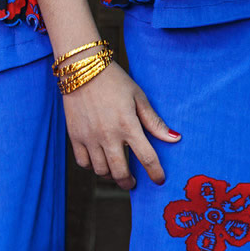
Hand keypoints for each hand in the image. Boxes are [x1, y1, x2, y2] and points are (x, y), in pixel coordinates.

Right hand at [63, 63, 180, 189]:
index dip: (156, 173)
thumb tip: (175, 138)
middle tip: (133, 182)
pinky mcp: (74, 135)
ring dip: (111, 175)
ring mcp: (89, 137)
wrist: (82, 68)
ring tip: (115, 171)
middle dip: (129, 182)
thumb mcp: (138, 97)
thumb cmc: (114, 80)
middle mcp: (108, 135)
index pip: (147, 158)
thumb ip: (154, 121)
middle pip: (121, 172)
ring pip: (101, 170)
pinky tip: (98, 161)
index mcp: (128, 125)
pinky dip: (91, 166)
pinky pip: (83, 162)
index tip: (159, 179)